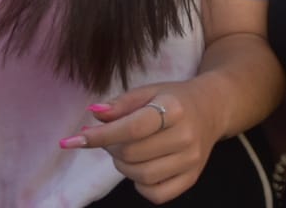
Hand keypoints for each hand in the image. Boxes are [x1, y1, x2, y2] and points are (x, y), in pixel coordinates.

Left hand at [69, 80, 219, 202]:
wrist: (212, 109)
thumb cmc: (173, 98)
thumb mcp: (148, 91)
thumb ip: (120, 104)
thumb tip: (94, 115)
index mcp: (174, 109)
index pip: (131, 128)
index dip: (100, 136)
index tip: (73, 140)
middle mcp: (186, 136)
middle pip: (133, 154)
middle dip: (111, 149)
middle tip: (110, 139)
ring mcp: (191, 160)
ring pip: (142, 176)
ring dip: (123, 166)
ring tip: (126, 151)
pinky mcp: (192, 178)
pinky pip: (157, 194)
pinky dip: (141, 186)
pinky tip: (141, 167)